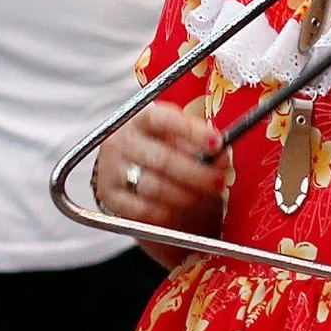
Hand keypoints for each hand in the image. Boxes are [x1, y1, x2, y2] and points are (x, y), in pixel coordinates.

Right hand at [95, 103, 224, 232]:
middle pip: (162, 159)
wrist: (130, 167)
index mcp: (139, 119)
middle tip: (219, 180)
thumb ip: (199, 143)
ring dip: (186, 194)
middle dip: (197, 173)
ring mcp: (110, 170)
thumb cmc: (163, 147)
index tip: (217, 144)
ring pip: (154, 187)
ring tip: (204, 194)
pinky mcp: (109, 197)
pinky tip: (181, 207)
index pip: (161, 119)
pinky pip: (142, 210)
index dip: (191, 131)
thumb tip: (221, 157)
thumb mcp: (179, 136)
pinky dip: (166, 211)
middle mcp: (120, 142)